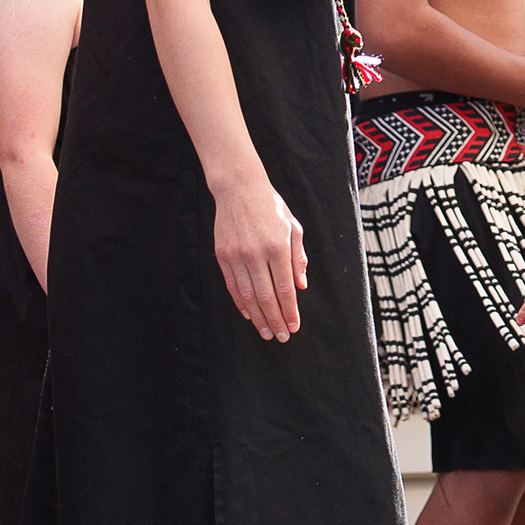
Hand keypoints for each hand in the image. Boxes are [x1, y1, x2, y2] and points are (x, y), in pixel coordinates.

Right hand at [214, 175, 305, 340]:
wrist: (239, 188)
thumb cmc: (271, 207)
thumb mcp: (293, 227)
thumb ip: (298, 257)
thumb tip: (301, 286)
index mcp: (277, 246)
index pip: (284, 288)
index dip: (289, 311)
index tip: (294, 326)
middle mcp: (255, 253)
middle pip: (266, 297)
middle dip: (275, 320)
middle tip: (282, 337)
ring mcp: (236, 255)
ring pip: (247, 296)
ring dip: (258, 317)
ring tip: (267, 332)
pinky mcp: (222, 255)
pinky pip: (232, 286)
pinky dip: (241, 303)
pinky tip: (249, 315)